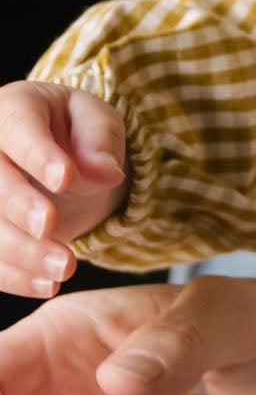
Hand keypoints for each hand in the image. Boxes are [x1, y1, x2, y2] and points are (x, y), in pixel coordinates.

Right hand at [0, 80, 128, 293]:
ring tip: (64, 268)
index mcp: (11, 109)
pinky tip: (46, 285)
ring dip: (20, 251)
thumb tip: (106, 171)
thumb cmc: (77, 133)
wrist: (60, 160)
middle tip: (51, 228)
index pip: (16, 127)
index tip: (65, 178)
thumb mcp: (99, 123)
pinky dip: (13, 275)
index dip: (37, 155)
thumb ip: (101, 141)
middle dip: (19, 207)